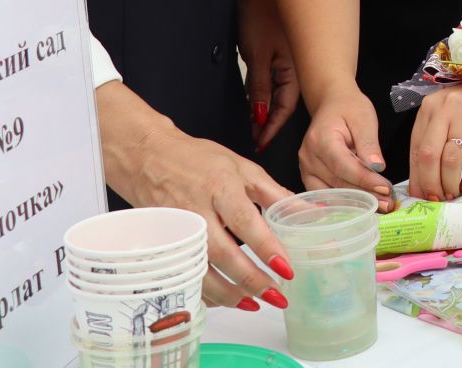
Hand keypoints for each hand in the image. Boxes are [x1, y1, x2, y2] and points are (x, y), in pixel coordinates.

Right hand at [101, 97, 292, 309]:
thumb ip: (276, 194)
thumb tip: (312, 212)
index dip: (266, 247)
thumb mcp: (243, 169)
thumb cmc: (200, 161)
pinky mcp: (164, 245)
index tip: (286, 268)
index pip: (245, 222)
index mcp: (221, 187)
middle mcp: (197, 211)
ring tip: (254, 303)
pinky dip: (206, 292)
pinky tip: (225, 298)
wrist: (149, 158)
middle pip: (224, 254)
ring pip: (202, 272)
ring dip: (229, 294)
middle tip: (276, 295)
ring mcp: (177, 230)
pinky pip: (185, 276)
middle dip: (251, 280)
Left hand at [236, 0, 299, 152]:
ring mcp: (282, 58)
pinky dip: (262, 92)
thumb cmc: (261, 10)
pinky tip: (254, 99)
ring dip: (264, 108)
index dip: (271, 127)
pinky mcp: (272, 50)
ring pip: (274, 90)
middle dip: (269, 122)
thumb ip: (260, 88)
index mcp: (292, 69)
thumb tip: (260, 115)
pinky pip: (269, 78)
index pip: (283, 108)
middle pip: (282, 102)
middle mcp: (291, 66)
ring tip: (252, 125)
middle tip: (255, 138)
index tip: (260, 142)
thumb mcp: (256, 55)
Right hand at [299, 90, 394, 210]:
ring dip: (356, 204)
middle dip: (364, 195)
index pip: (344, 166)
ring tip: (380, 207)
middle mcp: (308, 157)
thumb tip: (377, 168)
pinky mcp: (309, 177)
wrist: (332, 104)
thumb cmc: (349, 108)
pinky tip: (363, 206)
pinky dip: (344, 202)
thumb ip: (369, 143)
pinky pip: (325, 195)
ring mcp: (306, 169)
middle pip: (337, 183)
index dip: (365, 180)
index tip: (385, 189)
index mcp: (321, 139)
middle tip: (388, 204)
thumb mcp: (364, 118)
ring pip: (330, 194)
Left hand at [408, 86, 461, 201]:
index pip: (416, 148)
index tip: (421, 195)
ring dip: (450, 184)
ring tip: (452, 194)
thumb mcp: (447, 117)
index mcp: (430, 109)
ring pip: (451, 160)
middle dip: (431, 183)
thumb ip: (432, 144)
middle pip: (429, 155)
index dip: (417, 176)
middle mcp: (445, 109)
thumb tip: (421, 185)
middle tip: (437, 199)